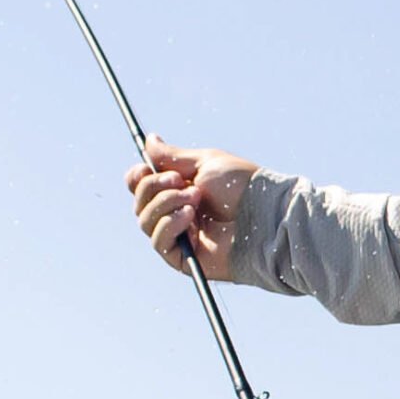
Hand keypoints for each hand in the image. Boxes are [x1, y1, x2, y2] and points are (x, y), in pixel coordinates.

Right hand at [124, 136, 257, 279]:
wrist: (263, 214)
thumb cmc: (241, 187)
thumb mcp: (205, 162)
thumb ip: (172, 156)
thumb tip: (149, 140)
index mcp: (179, 189)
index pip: (141, 187)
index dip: (137, 178)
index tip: (144, 169)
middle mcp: (175, 213)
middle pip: (139, 202)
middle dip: (155, 187)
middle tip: (181, 182)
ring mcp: (179, 236)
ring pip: (145, 221)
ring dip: (166, 204)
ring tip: (195, 199)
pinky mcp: (184, 258)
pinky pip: (158, 241)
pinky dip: (169, 224)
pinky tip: (190, 217)